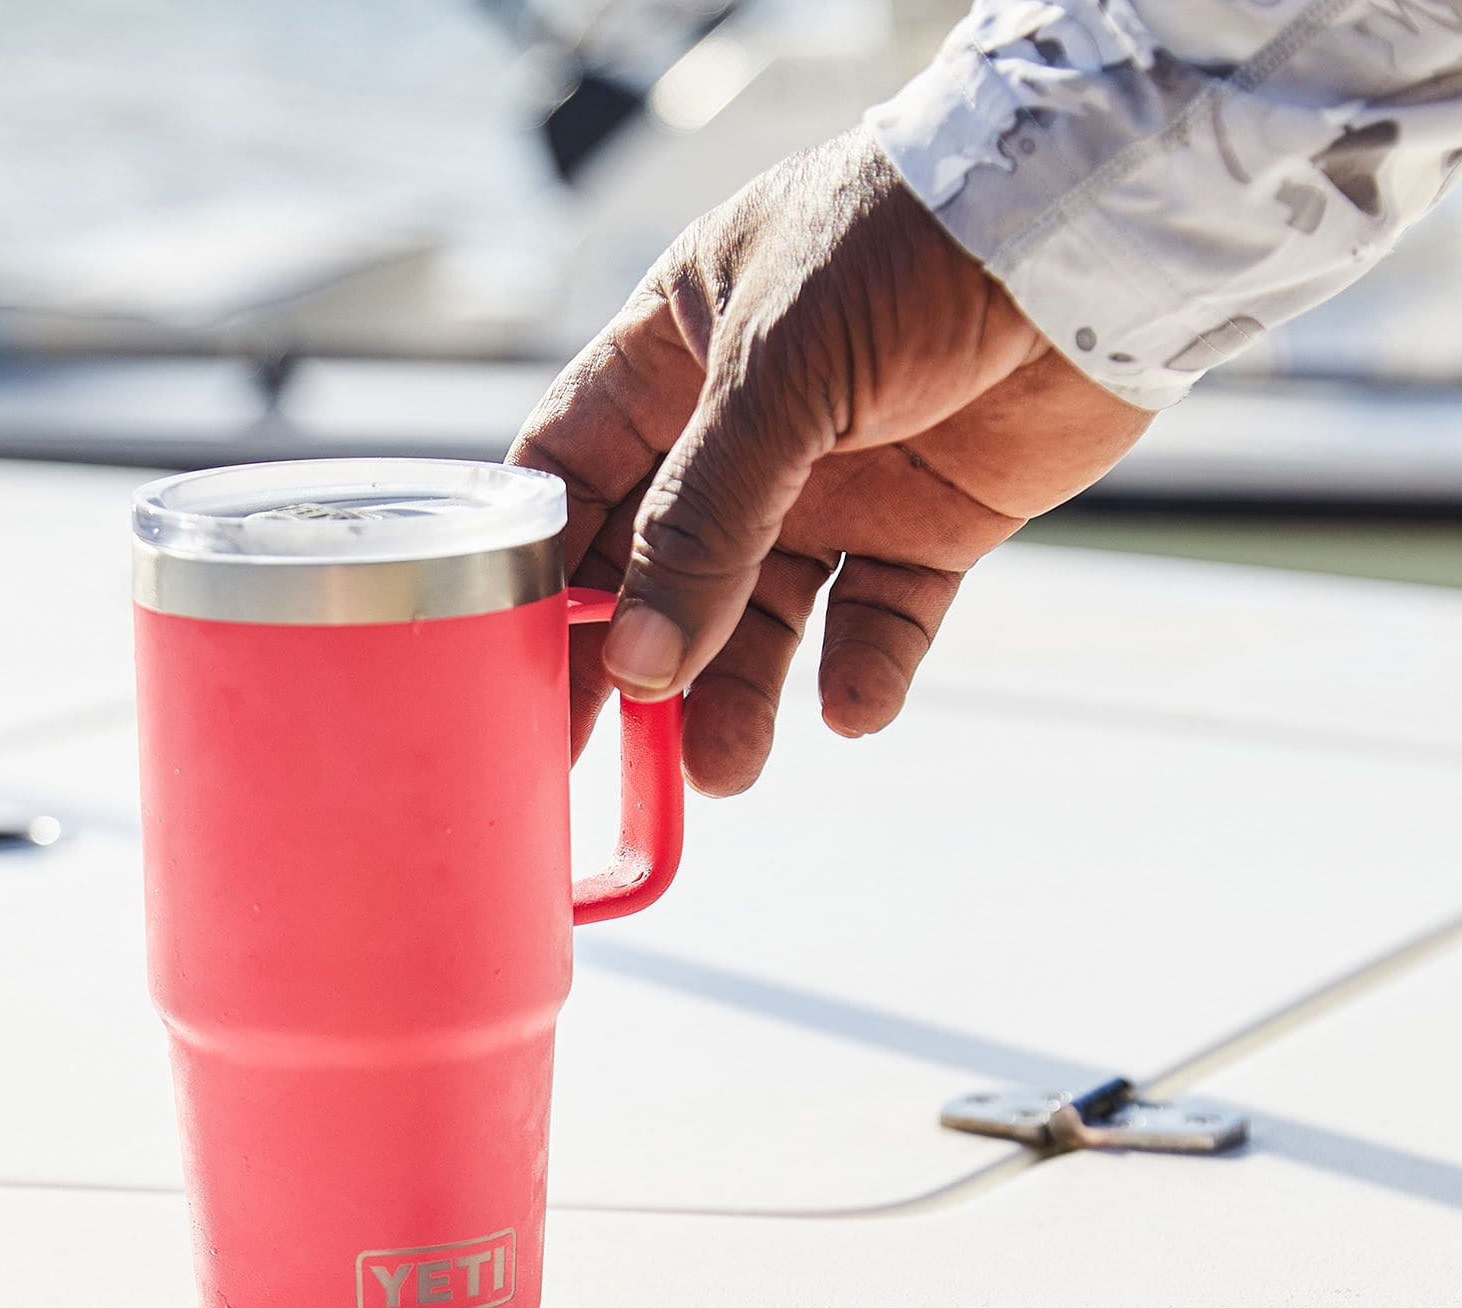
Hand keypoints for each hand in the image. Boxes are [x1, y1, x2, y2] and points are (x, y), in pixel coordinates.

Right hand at [509, 128, 1152, 794]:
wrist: (1100, 229)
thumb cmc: (912, 247)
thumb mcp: (776, 373)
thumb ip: (702, 520)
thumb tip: (639, 661)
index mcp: (675, 351)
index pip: (571, 471)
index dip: (539, 562)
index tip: (518, 657)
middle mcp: (743, 425)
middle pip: (656, 563)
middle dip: (633, 656)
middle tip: (597, 750)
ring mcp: (836, 481)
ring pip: (762, 611)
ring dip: (740, 689)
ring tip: (726, 769)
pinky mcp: (928, 524)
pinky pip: (879, 618)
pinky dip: (863, 670)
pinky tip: (851, 708)